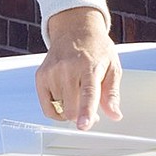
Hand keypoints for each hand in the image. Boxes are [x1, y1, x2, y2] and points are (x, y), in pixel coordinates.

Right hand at [36, 7, 122, 130]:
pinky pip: (47, 107)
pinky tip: (66, 100)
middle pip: (71, 108)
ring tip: (78, 93)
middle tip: (90, 108)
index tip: (84, 125)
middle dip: (82, 115)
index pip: (88, 93)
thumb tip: (115, 114)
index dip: (86, 111)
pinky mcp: (40, 76)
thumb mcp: (113, 67)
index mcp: (89, 66)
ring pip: (60, 109)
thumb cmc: (96, 49)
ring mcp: (52, 72)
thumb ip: (112, 94)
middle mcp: (68, 68)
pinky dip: (57, 111)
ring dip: (70, 109)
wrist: (75, 30)